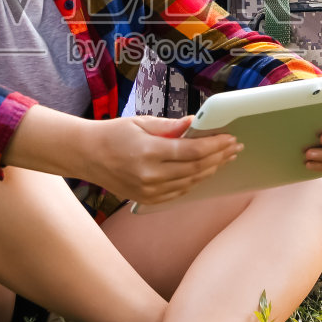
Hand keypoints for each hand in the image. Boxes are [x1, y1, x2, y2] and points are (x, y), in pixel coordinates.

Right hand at [86, 115, 240, 206]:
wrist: (86, 155)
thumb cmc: (113, 134)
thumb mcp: (141, 122)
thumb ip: (171, 125)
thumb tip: (196, 123)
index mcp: (149, 152)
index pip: (192, 151)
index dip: (215, 145)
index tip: (230, 138)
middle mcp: (150, 175)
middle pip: (196, 169)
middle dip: (219, 157)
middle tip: (235, 148)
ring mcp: (149, 191)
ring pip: (190, 182)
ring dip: (211, 170)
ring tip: (225, 158)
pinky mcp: (147, 199)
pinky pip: (179, 193)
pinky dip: (194, 181)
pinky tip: (205, 171)